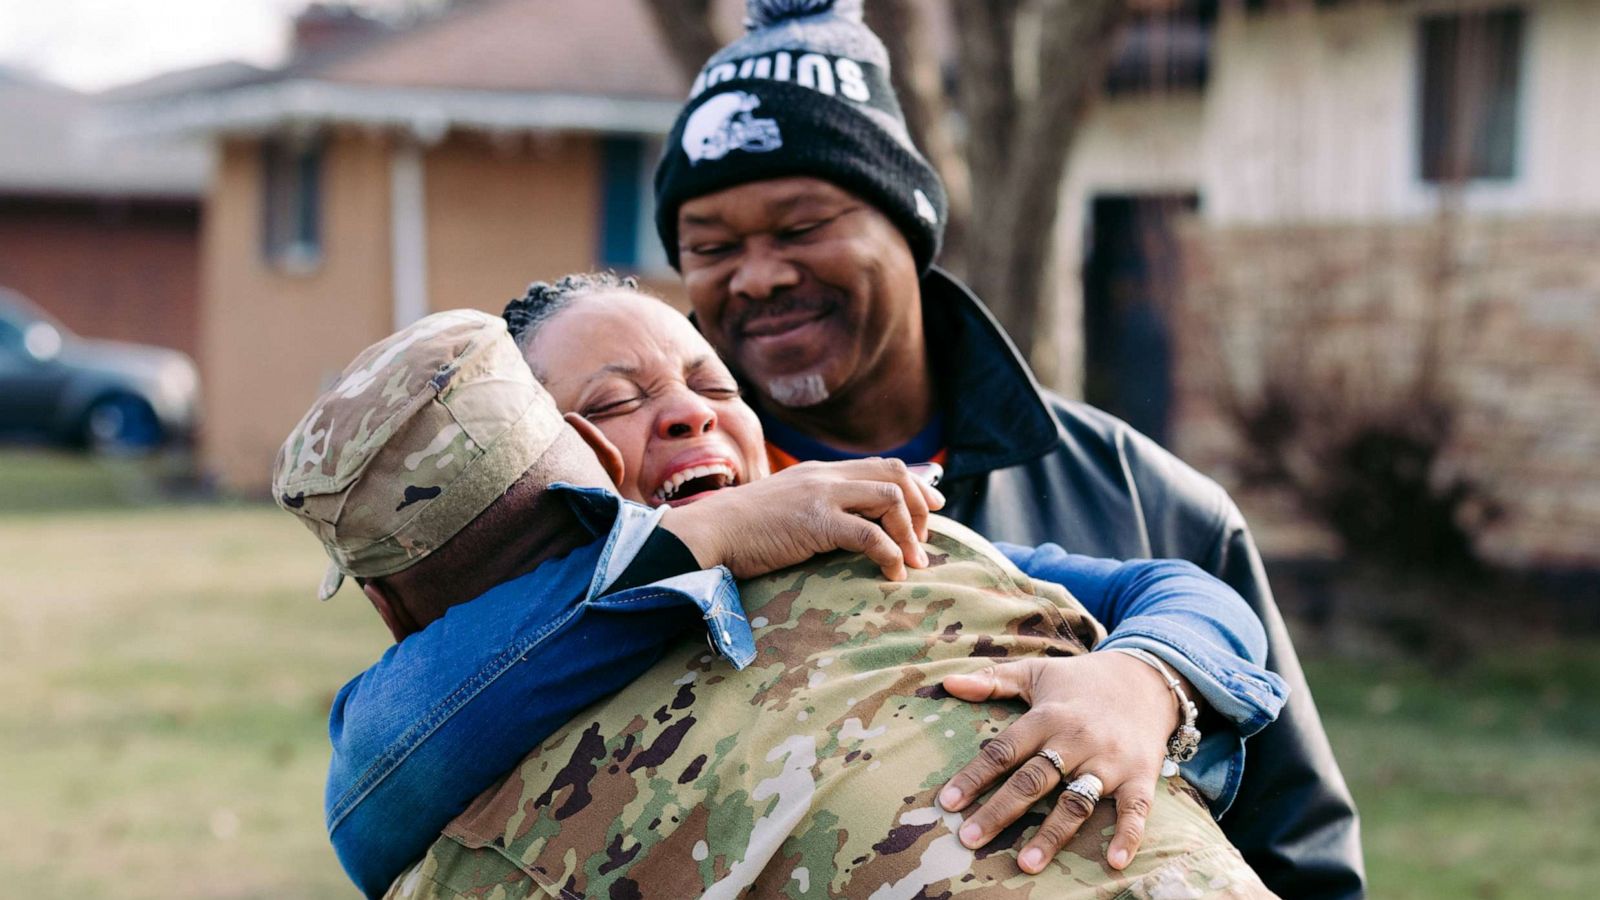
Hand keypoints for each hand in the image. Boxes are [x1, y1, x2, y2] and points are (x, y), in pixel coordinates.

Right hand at [660, 458, 945, 580]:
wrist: (710, 531)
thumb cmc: (741, 530)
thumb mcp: (783, 509)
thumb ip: (813, 508)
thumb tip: (841, 529)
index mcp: (819, 472)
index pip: (879, 465)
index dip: (914, 483)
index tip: (932, 505)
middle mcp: (825, 476)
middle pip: (894, 474)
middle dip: (919, 506)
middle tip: (924, 541)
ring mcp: (821, 495)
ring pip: (889, 497)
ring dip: (910, 532)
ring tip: (912, 562)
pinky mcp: (815, 522)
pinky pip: (870, 534)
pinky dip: (890, 553)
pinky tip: (892, 573)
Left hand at [936, 653, 1182, 873]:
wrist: (1147, 678)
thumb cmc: (1080, 681)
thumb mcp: (1036, 672)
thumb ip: (992, 679)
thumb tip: (947, 683)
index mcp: (1047, 716)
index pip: (1003, 750)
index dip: (974, 776)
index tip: (947, 803)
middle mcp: (1076, 740)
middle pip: (1032, 780)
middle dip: (999, 811)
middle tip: (969, 839)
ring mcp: (1109, 761)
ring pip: (1076, 801)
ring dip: (1052, 834)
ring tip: (1025, 864)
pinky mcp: (1140, 776)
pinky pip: (1134, 809)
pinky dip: (1128, 836)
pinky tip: (1114, 862)